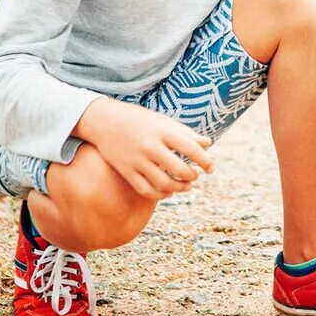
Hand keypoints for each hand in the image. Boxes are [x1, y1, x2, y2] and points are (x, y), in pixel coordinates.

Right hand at [73, 98, 213, 199]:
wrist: (104, 120)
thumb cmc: (140, 120)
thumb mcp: (164, 121)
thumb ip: (186, 134)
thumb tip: (208, 145)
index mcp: (163, 131)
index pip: (192, 149)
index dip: (205, 161)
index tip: (210, 168)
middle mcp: (151, 146)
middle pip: (180, 169)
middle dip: (193, 176)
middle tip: (196, 175)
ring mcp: (137, 160)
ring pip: (164, 183)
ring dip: (180, 188)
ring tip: (187, 185)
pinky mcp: (126, 170)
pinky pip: (146, 190)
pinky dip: (161, 195)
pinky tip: (169, 191)